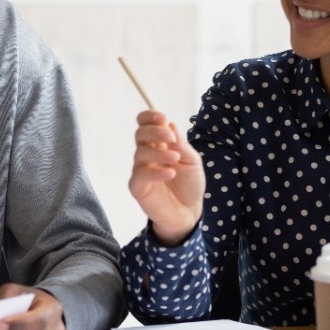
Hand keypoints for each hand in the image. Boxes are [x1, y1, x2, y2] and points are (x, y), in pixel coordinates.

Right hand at [128, 111, 204, 245]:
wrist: (189, 212)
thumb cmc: (190, 185)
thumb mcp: (192, 161)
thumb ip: (181, 144)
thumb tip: (170, 124)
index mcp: (158, 144)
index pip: (145, 124)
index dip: (149, 117)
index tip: (162, 117)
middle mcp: (147, 155)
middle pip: (140, 134)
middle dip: (154, 131)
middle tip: (170, 138)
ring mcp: (140, 170)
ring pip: (140, 153)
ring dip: (159, 153)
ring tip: (175, 159)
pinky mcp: (137, 187)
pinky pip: (140, 175)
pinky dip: (155, 172)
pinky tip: (170, 174)